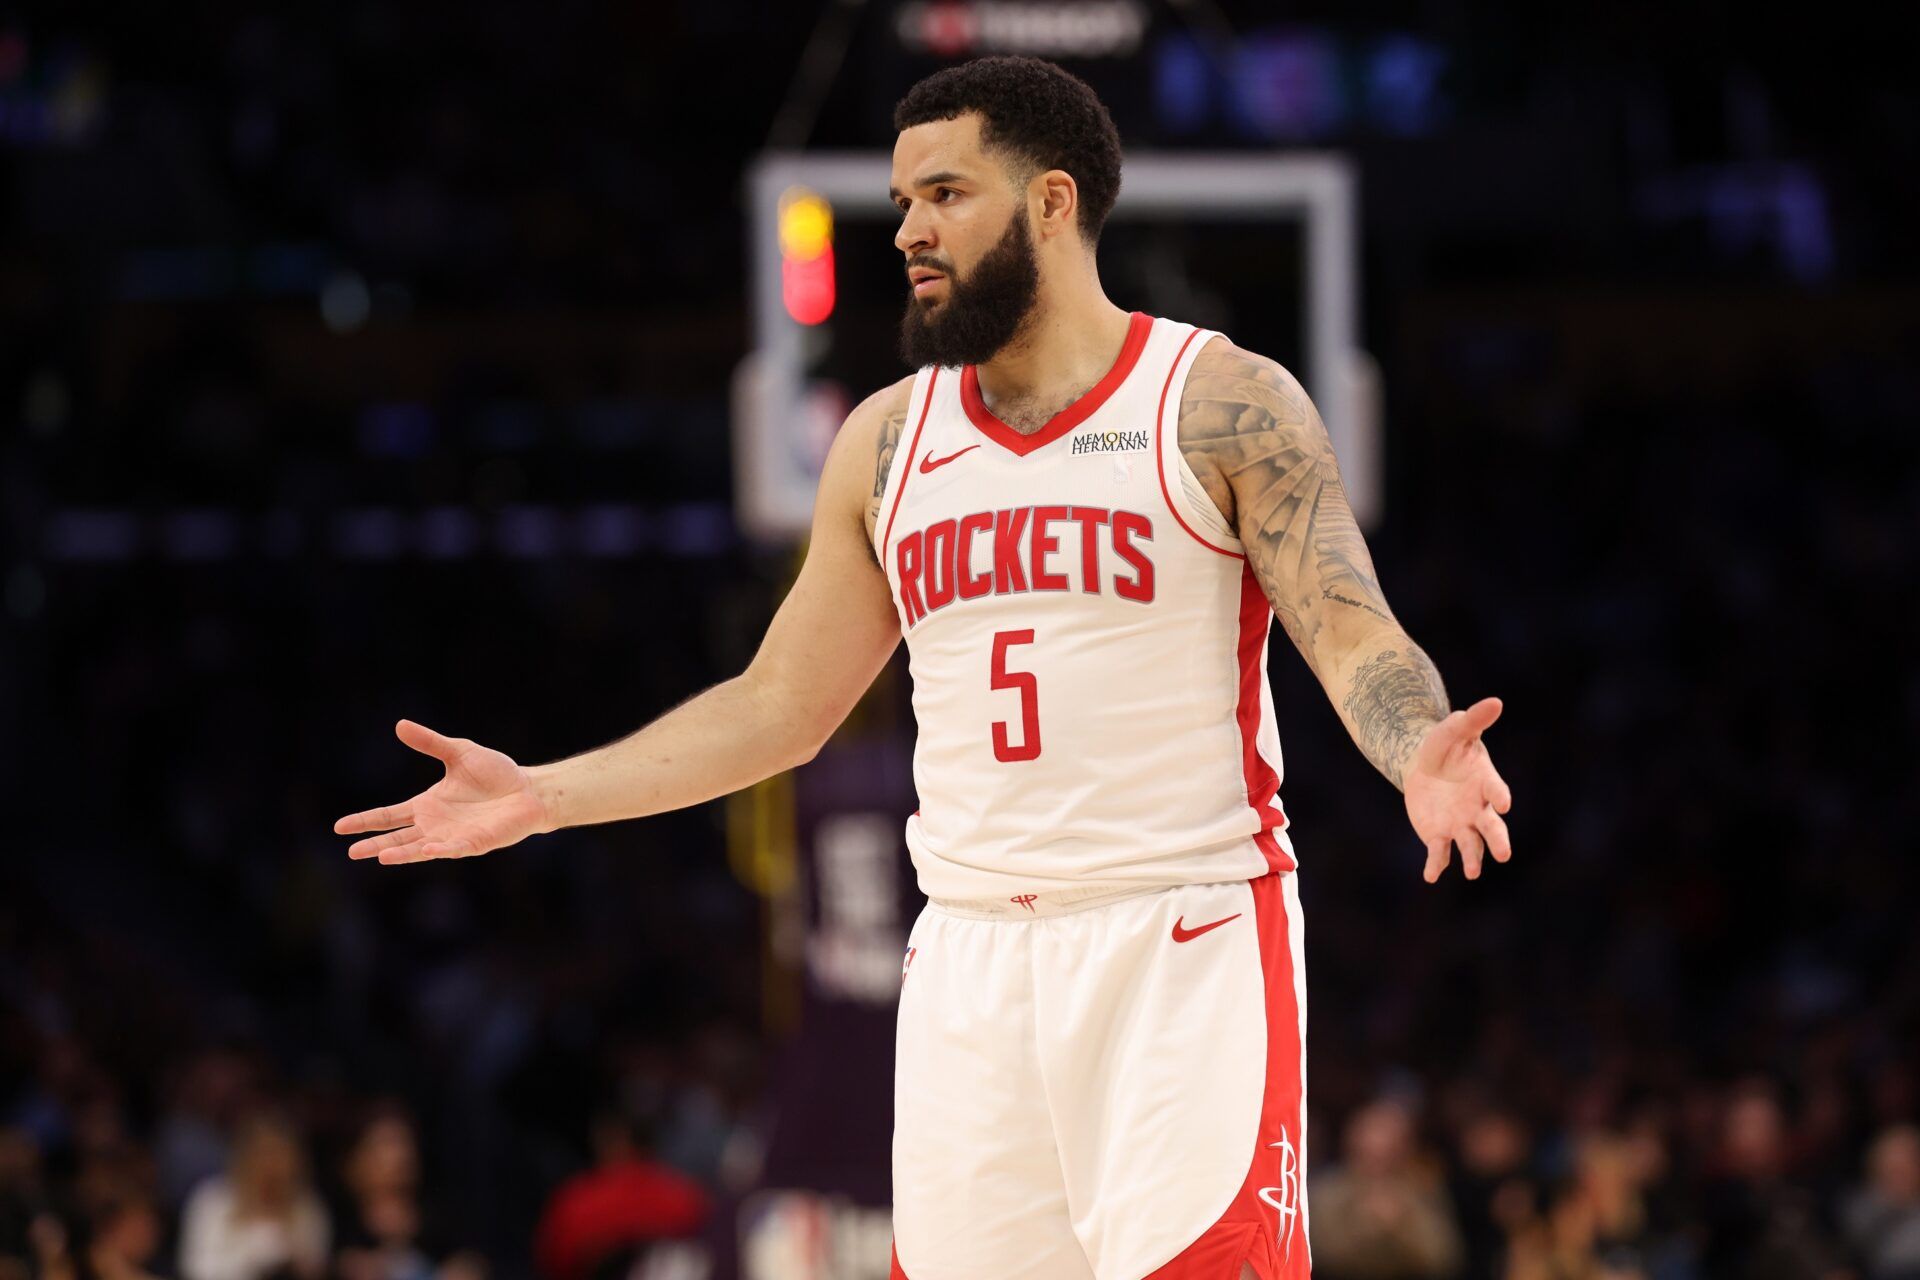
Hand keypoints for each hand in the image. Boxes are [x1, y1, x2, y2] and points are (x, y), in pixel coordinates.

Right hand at [335, 720, 553, 864]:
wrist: (529, 789)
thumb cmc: (495, 773)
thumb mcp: (458, 752)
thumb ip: (430, 742)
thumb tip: (400, 724)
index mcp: (428, 805)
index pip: (390, 815)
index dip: (366, 821)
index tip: (340, 827)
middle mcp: (436, 825)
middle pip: (398, 837)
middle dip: (375, 845)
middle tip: (351, 852)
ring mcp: (454, 837)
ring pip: (420, 848)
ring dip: (402, 853)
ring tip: (379, 857)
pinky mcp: (475, 843)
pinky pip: (454, 849)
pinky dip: (439, 850)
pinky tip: (426, 849)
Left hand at [1404, 696, 1511, 881]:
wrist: (1424, 765)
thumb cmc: (1446, 746)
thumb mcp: (1456, 729)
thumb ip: (1474, 719)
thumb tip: (1495, 701)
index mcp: (1486, 782)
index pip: (1496, 791)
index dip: (1499, 796)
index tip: (1502, 803)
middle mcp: (1479, 809)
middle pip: (1492, 828)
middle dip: (1497, 841)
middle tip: (1504, 855)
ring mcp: (1460, 825)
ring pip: (1470, 846)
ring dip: (1472, 859)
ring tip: (1472, 872)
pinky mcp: (1439, 836)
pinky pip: (1440, 853)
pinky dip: (1436, 865)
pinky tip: (1430, 876)